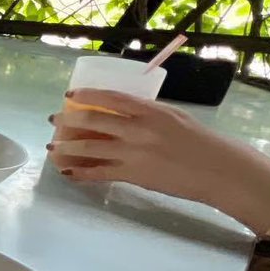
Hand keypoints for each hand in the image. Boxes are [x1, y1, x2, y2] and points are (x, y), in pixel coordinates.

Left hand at [49, 88, 269, 235]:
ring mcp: (132, 153)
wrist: (216, 170)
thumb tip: (119, 111)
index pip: (110, 98)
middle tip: (54, 120)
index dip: (86, 95)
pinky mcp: (133, 175)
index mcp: (148, 111)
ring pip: (90, 147)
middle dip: (67, 120)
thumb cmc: (197, 140)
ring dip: (67, 147)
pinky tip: (68, 172)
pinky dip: (81, 172)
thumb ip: (145, 112)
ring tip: (53, 147)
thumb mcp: (172, 116)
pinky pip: (99, 172)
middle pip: (92, 121)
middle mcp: (137, 130)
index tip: (70, 96)